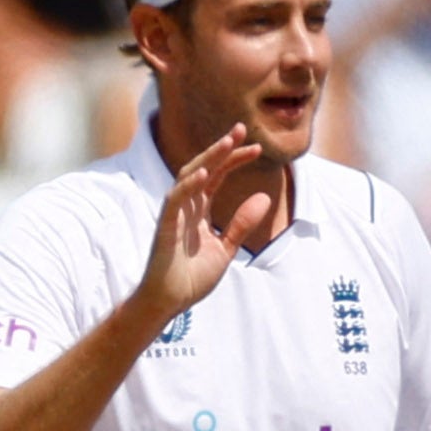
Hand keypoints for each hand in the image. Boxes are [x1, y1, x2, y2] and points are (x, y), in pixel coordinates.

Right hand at [139, 127, 279, 320]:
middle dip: (222, 148)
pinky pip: (175, 200)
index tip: (256, 148)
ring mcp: (174, 214)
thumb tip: (264, 198)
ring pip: (189, 177)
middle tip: (241, 128)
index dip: (235, 160)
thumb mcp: (226, 249)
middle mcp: (186, 206)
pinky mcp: (165, 227)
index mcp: (200, 210)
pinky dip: (188, 186)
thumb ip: (242, 224)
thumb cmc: (192, 278)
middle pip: (204, 168)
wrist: (169, 302)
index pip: (218, 177)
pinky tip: (204, 173)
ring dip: (208, 158)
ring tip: (227, 143)